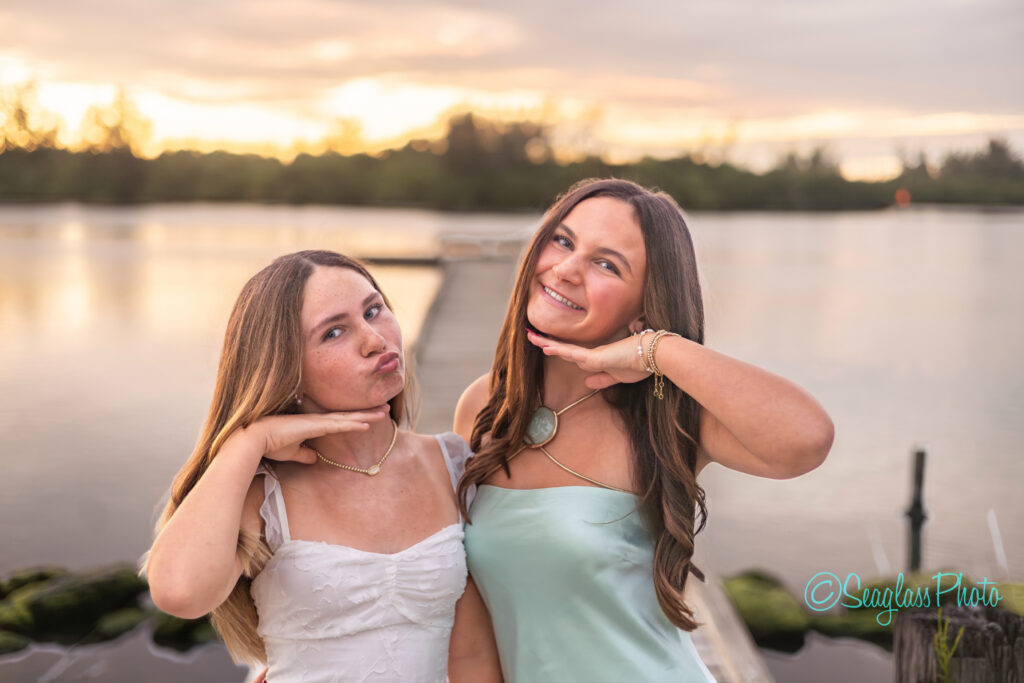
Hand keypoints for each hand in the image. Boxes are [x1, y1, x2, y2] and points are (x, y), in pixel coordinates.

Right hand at [227, 406, 390, 464]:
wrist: (253, 440)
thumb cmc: (270, 445)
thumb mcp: (292, 453)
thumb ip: (305, 455)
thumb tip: (315, 459)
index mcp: (314, 425)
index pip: (341, 420)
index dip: (357, 418)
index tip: (372, 417)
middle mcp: (318, 420)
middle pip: (349, 415)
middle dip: (368, 412)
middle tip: (386, 407)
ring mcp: (317, 421)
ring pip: (348, 417)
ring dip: (368, 415)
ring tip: (386, 411)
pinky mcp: (314, 425)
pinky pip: (339, 424)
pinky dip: (354, 424)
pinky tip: (368, 424)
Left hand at [526, 330, 649, 389]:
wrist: (656, 354)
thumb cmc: (642, 364)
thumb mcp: (620, 377)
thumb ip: (603, 379)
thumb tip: (587, 382)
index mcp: (600, 358)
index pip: (575, 355)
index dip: (560, 351)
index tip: (547, 347)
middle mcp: (594, 354)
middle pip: (566, 350)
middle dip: (549, 344)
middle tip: (532, 337)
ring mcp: (594, 354)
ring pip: (565, 349)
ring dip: (547, 344)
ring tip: (530, 337)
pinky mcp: (596, 357)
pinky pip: (572, 354)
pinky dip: (558, 350)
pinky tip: (545, 348)